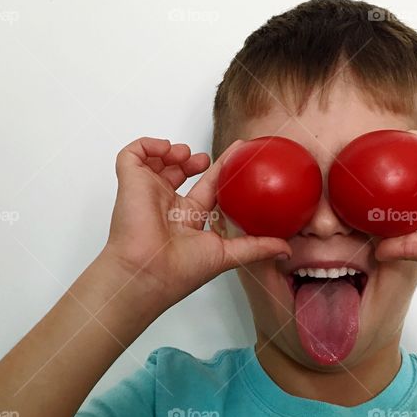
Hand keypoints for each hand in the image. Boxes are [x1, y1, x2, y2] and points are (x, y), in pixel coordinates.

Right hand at [99, 137, 291, 305]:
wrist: (148, 272)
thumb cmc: (179, 271)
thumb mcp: (227, 255)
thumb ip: (257, 247)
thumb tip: (286, 249)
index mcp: (187, 219)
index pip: (208, 188)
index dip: (222, 170)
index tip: (240, 153)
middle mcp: (167, 205)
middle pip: (184, 171)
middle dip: (198, 157)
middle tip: (210, 155)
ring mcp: (147, 192)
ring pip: (158, 160)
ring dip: (175, 151)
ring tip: (186, 156)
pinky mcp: (130, 181)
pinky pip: (133, 154)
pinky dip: (149, 145)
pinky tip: (167, 150)